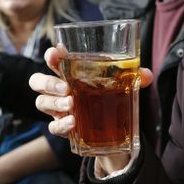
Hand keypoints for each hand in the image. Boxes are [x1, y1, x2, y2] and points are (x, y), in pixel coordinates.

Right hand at [29, 45, 152, 137]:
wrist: (114, 129)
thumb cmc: (112, 96)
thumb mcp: (124, 85)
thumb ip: (134, 77)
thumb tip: (146, 74)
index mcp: (71, 73)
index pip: (54, 60)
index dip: (52, 56)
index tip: (56, 53)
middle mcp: (60, 89)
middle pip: (37, 81)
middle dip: (47, 82)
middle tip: (65, 87)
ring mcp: (58, 109)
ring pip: (41, 103)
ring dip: (54, 103)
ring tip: (71, 104)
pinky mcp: (63, 127)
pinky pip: (53, 126)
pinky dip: (61, 124)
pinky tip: (73, 122)